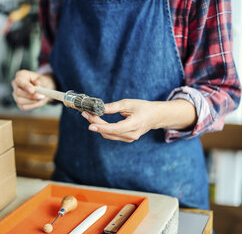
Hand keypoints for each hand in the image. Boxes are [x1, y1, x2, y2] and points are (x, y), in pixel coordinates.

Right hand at [11, 70, 55, 110]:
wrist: (44, 88)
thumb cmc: (42, 82)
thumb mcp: (44, 80)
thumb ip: (41, 82)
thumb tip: (37, 85)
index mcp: (20, 75)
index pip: (19, 81)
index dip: (25, 86)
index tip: (33, 91)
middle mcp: (15, 84)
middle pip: (18, 92)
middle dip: (31, 95)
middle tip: (42, 96)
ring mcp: (15, 94)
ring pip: (19, 100)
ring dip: (32, 101)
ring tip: (40, 98)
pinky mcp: (19, 103)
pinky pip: (23, 107)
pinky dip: (32, 105)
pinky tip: (37, 101)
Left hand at [81, 99, 196, 142]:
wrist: (155, 116)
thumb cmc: (143, 108)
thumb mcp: (128, 104)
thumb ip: (113, 107)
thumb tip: (99, 108)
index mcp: (134, 124)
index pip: (115, 129)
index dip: (101, 127)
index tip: (90, 124)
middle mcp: (132, 134)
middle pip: (109, 132)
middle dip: (96, 123)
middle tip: (86, 114)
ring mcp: (130, 138)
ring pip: (109, 135)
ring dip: (98, 126)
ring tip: (90, 116)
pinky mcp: (127, 139)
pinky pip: (112, 135)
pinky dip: (104, 129)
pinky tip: (98, 121)